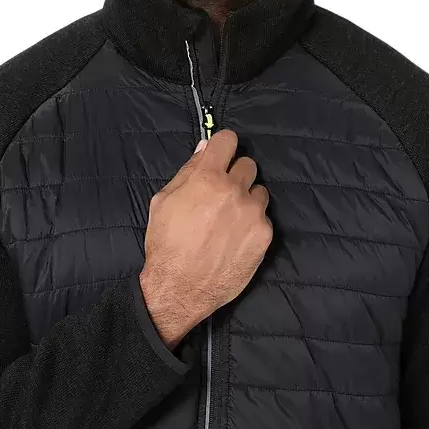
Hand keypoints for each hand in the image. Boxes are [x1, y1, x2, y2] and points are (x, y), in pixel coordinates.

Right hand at [139, 130, 271, 348]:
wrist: (179, 288)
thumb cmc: (166, 243)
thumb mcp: (163, 201)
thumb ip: (187, 171)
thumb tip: (205, 148)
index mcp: (207, 177)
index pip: (228, 140)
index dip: (223, 146)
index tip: (221, 155)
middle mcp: (234, 190)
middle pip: (247, 164)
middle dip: (235, 175)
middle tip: (222, 194)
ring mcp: (253, 212)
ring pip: (259, 191)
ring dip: (247, 199)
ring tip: (230, 219)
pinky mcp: (264, 234)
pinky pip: (263, 217)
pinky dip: (252, 223)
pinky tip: (236, 238)